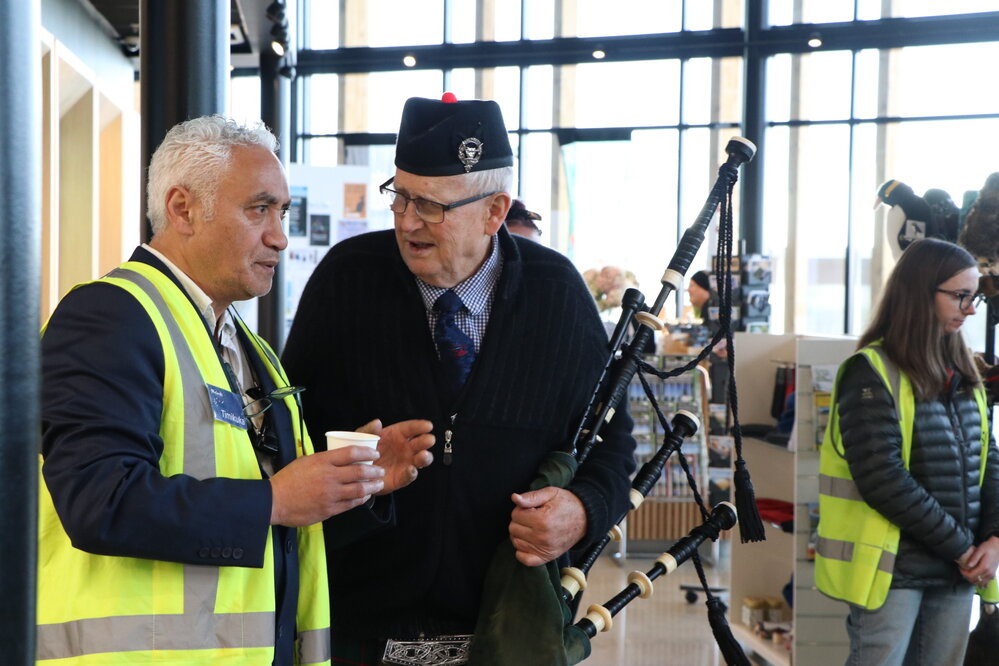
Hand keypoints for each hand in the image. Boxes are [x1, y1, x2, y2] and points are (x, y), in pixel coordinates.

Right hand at [269, 447, 383, 525]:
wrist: (274, 501)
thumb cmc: (288, 479)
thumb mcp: (306, 461)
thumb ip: (325, 460)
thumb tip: (343, 458)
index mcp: (322, 461)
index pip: (351, 453)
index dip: (367, 453)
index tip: (375, 454)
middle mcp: (329, 477)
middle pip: (360, 472)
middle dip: (375, 471)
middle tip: (381, 471)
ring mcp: (330, 494)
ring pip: (359, 490)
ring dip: (372, 487)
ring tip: (378, 484)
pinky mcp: (329, 509)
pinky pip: (351, 504)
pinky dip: (361, 499)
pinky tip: (365, 497)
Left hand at [357, 419, 434, 494]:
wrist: (356, 473)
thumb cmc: (363, 452)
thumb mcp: (363, 438)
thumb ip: (369, 430)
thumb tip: (377, 423)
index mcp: (397, 435)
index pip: (411, 428)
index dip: (420, 426)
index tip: (428, 426)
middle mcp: (404, 448)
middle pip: (420, 443)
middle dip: (426, 441)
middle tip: (429, 440)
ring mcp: (405, 463)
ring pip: (420, 460)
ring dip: (425, 458)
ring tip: (423, 455)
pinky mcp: (401, 478)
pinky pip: (409, 476)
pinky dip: (411, 474)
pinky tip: (411, 470)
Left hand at [508, 487, 586, 566]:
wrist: (585, 518)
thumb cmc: (567, 504)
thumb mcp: (550, 493)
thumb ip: (531, 496)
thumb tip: (514, 498)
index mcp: (542, 520)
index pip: (515, 515)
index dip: (521, 509)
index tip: (531, 508)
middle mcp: (542, 537)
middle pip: (513, 529)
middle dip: (520, 521)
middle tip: (533, 517)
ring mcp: (545, 549)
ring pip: (516, 542)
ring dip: (520, 534)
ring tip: (533, 527)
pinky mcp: (547, 557)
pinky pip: (525, 559)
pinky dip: (522, 551)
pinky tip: (529, 542)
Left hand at [959, 536, 998, 586]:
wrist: (998, 548)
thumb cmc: (988, 547)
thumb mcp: (980, 550)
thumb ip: (974, 558)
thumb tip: (968, 565)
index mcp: (984, 567)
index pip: (971, 575)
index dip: (964, 573)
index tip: (960, 568)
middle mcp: (989, 573)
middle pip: (975, 580)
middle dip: (967, 576)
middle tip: (963, 570)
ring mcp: (991, 575)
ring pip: (979, 583)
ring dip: (972, 579)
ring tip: (968, 572)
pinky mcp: (992, 575)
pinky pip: (985, 582)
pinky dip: (979, 582)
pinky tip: (975, 578)